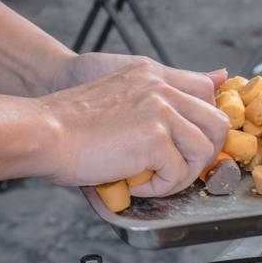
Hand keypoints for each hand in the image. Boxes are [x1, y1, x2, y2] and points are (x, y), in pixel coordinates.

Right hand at [39, 60, 228, 196]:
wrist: (43, 131)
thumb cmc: (74, 120)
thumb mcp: (122, 90)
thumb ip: (159, 91)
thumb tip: (216, 78)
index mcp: (153, 75)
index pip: (207, 90)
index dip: (205, 122)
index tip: (188, 143)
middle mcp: (162, 88)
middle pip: (218, 122)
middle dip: (203, 153)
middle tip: (175, 167)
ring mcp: (160, 111)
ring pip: (205, 151)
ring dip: (182, 174)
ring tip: (154, 179)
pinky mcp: (153, 138)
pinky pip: (178, 172)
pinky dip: (159, 188)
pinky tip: (134, 183)